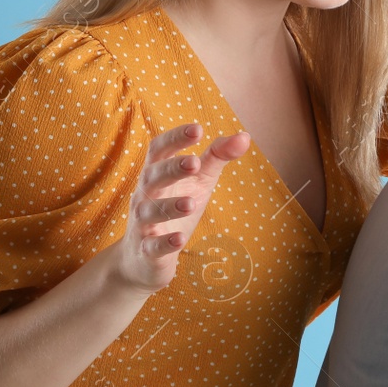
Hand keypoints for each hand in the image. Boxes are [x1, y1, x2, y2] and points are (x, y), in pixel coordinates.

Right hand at [115, 122, 250, 293]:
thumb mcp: (198, 181)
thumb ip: (217, 158)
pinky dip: (164, 243)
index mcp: (156, 173)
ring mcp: (143, 223)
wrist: (144, 258)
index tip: (198, 129)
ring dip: (169, 206)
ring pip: (150, 211)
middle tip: (195, 162)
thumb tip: (244, 136)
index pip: (158, 149)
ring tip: (192, 203)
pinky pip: (152, 246)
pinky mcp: (146, 251)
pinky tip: (179, 240)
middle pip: (152, 177)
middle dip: (172, 169)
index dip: (175, 138)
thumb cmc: (175, 207)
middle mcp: (145, 195)